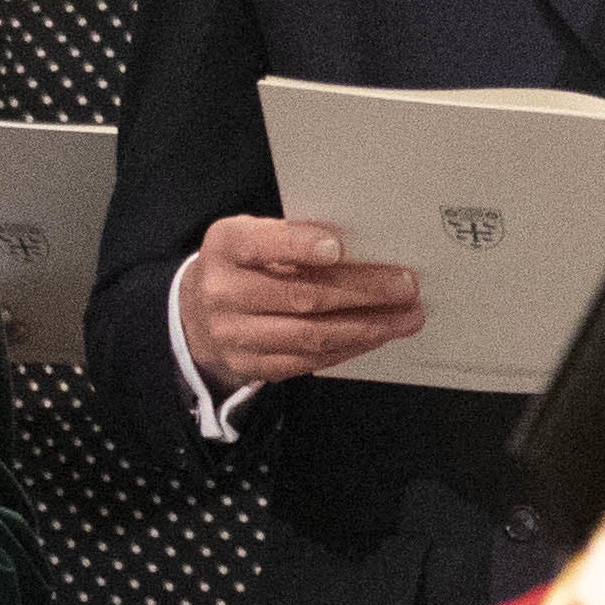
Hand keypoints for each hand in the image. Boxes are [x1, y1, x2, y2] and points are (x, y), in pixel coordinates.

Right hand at [180, 215, 424, 388]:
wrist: (198, 314)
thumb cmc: (243, 265)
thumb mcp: (254, 238)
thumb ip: (292, 238)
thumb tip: (362, 245)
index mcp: (225, 247)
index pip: (262, 245)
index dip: (299, 246)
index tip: (338, 246)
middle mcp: (224, 292)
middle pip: (301, 296)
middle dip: (362, 292)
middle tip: (406, 287)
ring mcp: (236, 335)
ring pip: (311, 334)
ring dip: (368, 327)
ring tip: (406, 317)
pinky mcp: (252, 366)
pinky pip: (310, 360)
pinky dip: (351, 347)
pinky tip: (378, 335)